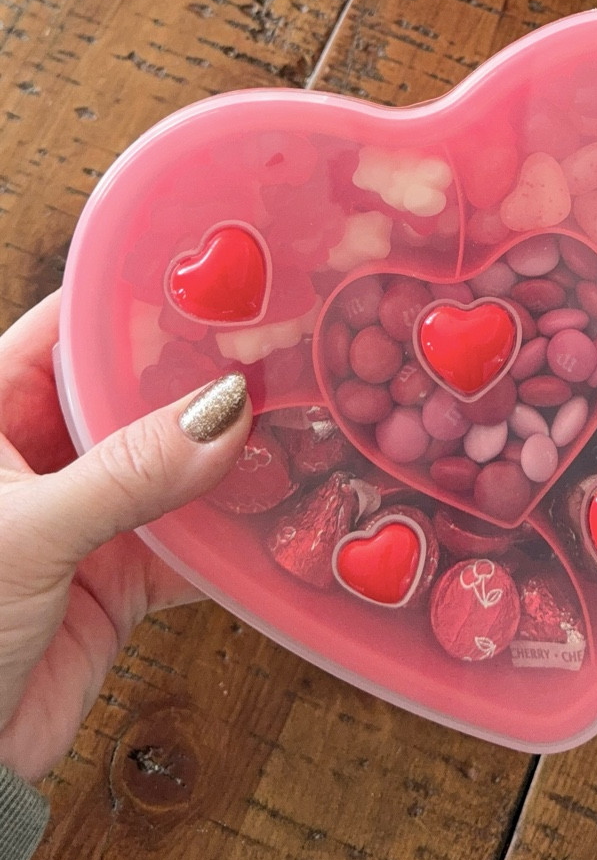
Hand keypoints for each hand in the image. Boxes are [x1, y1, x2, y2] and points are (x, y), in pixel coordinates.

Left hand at [0, 293, 249, 783]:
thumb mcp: (27, 533)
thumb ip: (127, 472)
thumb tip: (224, 412)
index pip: (70, 329)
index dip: (139, 303)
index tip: (220, 278)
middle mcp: (37, 454)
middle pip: (133, 392)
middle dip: (202, 376)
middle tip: (286, 346)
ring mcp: (81, 516)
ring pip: (170, 466)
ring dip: (228, 457)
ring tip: (305, 421)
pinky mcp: (114, 581)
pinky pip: (188, 542)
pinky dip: (235, 536)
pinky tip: (289, 515)